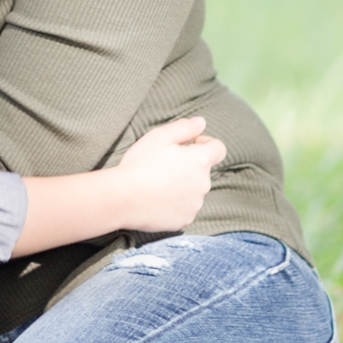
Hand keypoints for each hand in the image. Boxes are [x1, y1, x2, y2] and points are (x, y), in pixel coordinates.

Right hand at [105, 116, 225, 232]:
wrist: (123, 198)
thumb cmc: (140, 164)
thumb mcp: (159, 136)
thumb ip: (184, 127)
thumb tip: (201, 123)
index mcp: (200, 160)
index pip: (219, 148)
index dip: (206, 143)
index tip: (189, 144)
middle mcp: (204, 184)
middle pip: (204, 171)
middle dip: (189, 166)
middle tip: (164, 165)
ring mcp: (195, 204)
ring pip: (194, 190)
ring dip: (183, 185)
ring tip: (158, 183)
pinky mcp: (185, 219)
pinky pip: (185, 208)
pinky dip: (176, 203)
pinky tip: (157, 199)